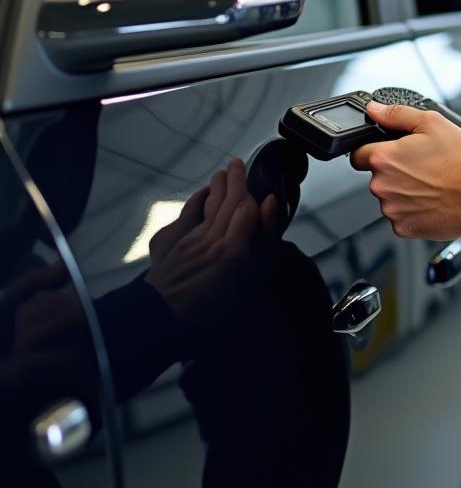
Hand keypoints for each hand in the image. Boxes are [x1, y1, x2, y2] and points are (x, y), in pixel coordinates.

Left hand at [145, 159, 277, 328]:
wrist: (161, 324)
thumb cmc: (213, 314)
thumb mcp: (251, 283)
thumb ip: (265, 242)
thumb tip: (272, 203)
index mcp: (233, 250)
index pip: (246, 209)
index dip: (252, 193)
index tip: (257, 180)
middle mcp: (210, 239)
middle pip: (226, 202)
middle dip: (233, 181)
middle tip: (237, 163)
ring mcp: (188, 240)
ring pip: (206, 205)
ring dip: (216, 187)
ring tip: (221, 173)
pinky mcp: (169, 246)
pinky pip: (185, 215)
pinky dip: (195, 202)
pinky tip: (200, 196)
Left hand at [351, 101, 460, 239]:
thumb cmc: (460, 160)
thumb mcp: (432, 122)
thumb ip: (396, 114)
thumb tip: (374, 109)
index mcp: (384, 158)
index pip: (357, 154)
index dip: (372, 149)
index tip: (390, 151)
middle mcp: (382, 185)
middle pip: (377, 176)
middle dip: (393, 170)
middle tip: (421, 165)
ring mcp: (392, 209)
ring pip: (389, 197)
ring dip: (403, 190)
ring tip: (430, 182)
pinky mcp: (403, 227)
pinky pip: (401, 216)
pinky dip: (412, 209)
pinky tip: (431, 199)